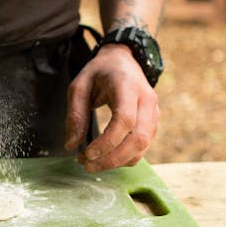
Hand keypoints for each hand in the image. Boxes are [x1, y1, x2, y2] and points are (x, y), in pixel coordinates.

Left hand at [64, 44, 159, 171]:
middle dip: (112, 158)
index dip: (108, 141)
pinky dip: (124, 158)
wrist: (124, 61)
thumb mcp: (79, 86)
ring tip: (92, 163)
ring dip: (117, 162)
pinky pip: (142, 148)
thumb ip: (75, 114)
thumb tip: (72, 145)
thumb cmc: (100, 72)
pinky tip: (105, 157)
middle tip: (87, 165)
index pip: (125, 119)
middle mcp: (146, 100)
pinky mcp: (152, 124)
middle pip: (138, 138)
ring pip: (142, 147)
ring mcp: (153, 113)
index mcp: (128, 86)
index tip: (88, 153)